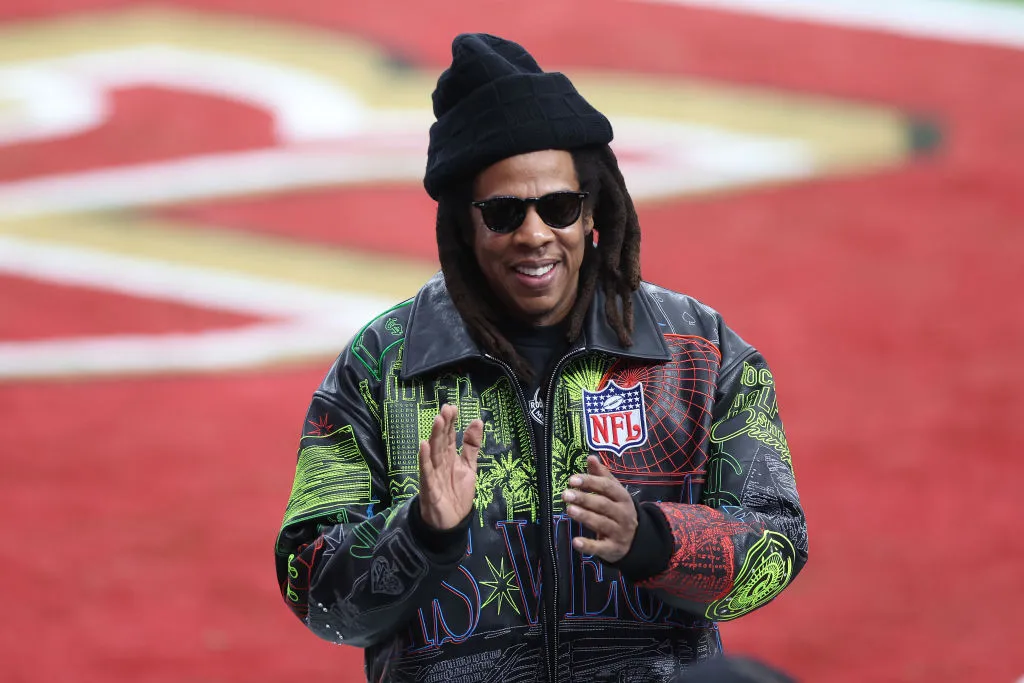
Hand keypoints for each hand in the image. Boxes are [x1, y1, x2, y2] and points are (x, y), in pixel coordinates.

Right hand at [418, 404, 482, 530]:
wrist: (451, 523)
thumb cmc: (458, 494)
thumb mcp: (469, 467)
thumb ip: (472, 446)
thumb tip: (477, 420)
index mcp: (449, 457)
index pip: (449, 436)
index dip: (450, 422)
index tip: (452, 407)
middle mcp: (439, 463)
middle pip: (441, 441)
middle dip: (443, 425)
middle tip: (446, 409)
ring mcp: (433, 474)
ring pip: (434, 453)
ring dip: (435, 436)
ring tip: (437, 420)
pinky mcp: (429, 487)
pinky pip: (426, 472)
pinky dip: (425, 459)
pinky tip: (424, 445)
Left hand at [562, 455, 637, 562]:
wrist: (638, 539)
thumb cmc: (619, 510)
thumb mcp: (614, 492)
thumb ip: (602, 476)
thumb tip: (591, 457)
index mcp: (623, 497)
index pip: (607, 487)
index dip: (590, 482)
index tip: (572, 479)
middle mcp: (623, 514)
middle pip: (603, 504)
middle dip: (584, 498)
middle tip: (565, 494)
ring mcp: (619, 532)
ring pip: (601, 523)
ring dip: (585, 516)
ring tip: (569, 510)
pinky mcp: (613, 549)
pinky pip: (600, 547)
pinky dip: (588, 545)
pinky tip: (575, 542)